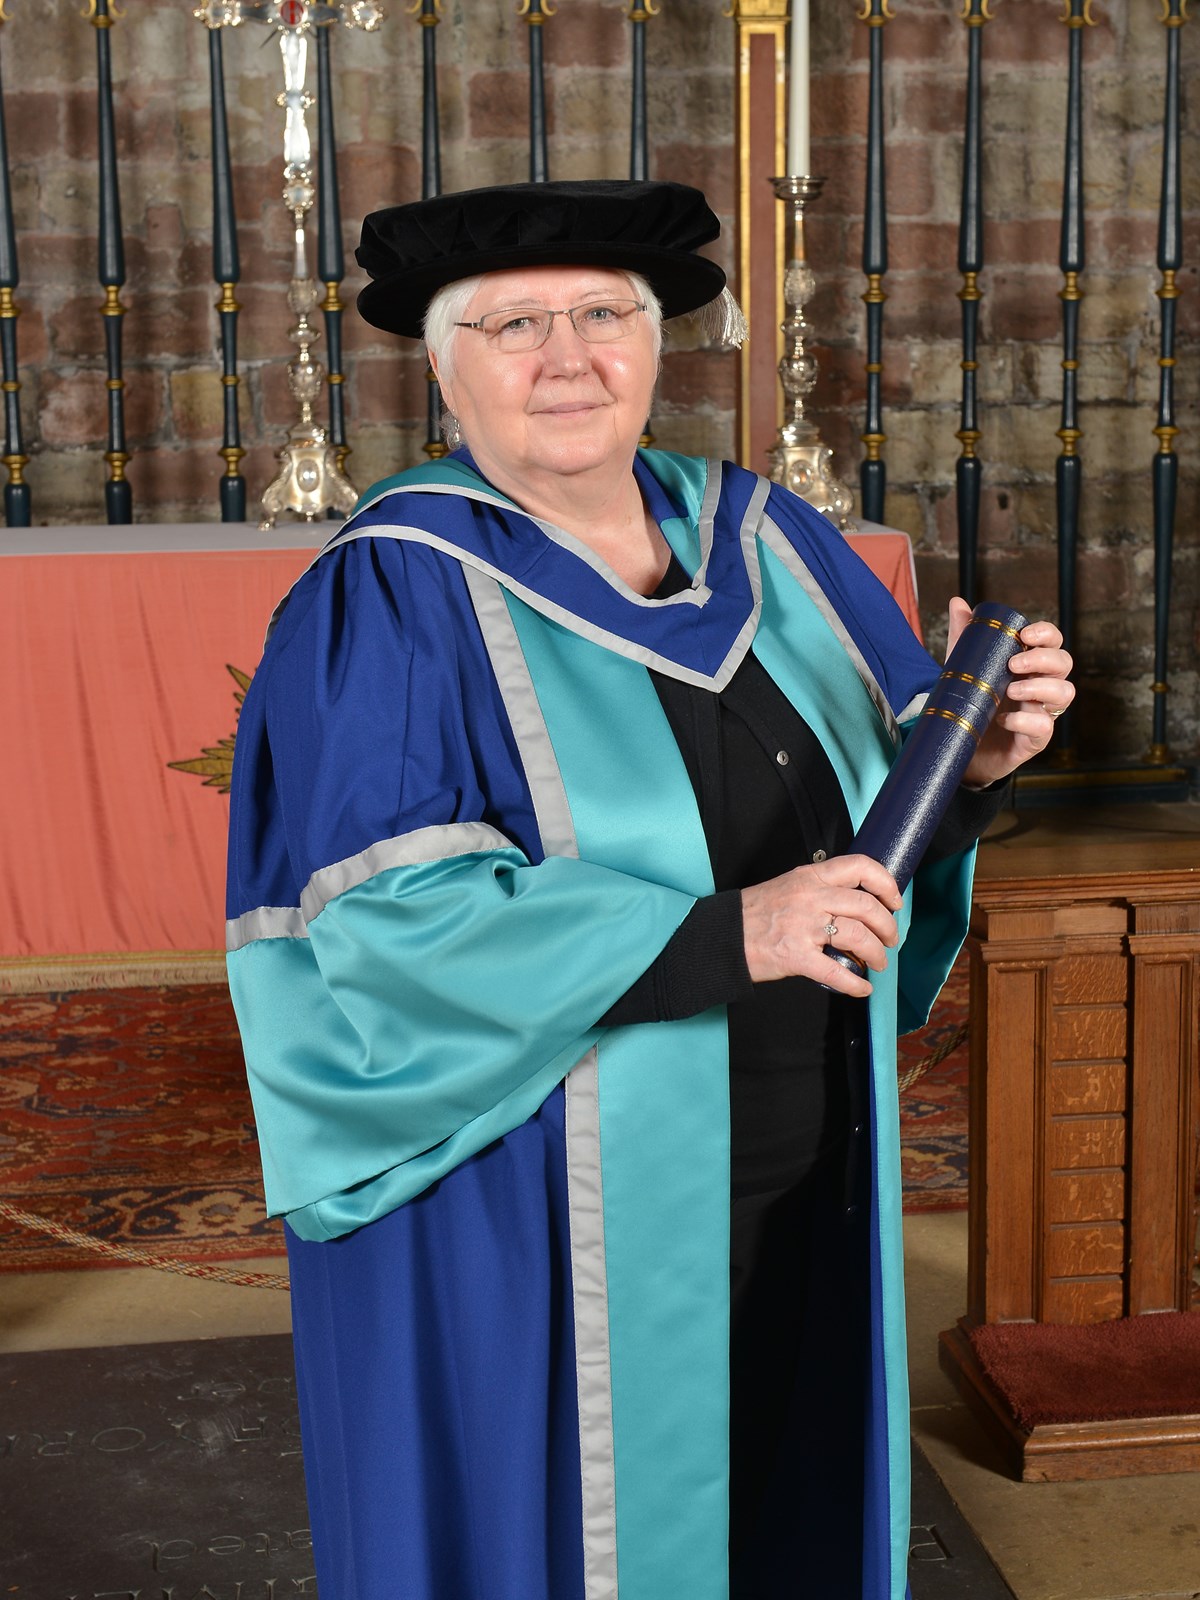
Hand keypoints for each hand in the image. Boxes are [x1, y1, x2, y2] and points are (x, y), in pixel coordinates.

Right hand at [741, 853, 902, 997]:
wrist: (722, 937)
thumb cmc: (754, 914)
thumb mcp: (788, 886)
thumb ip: (820, 889)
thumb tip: (856, 904)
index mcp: (810, 877)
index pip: (859, 866)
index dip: (885, 883)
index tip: (894, 900)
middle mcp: (810, 898)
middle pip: (867, 906)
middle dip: (887, 927)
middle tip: (890, 939)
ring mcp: (803, 927)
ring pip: (858, 937)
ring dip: (876, 954)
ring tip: (877, 964)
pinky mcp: (796, 957)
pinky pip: (837, 972)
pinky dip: (855, 984)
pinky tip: (861, 989)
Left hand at [947, 597, 1074, 789]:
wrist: (958, 746)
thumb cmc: (971, 703)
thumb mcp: (964, 668)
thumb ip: (965, 637)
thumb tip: (958, 603)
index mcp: (1029, 665)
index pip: (1052, 642)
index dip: (1046, 634)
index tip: (1024, 634)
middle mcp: (1042, 686)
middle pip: (1064, 663)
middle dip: (1043, 659)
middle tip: (1013, 664)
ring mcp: (1042, 712)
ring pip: (1065, 693)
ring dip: (1040, 687)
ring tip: (1010, 691)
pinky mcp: (1034, 740)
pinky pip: (1045, 728)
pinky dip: (1026, 721)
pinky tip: (1004, 720)